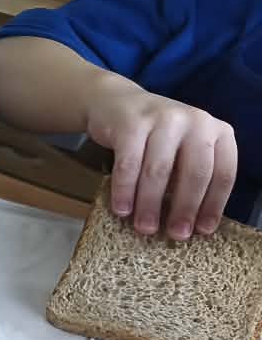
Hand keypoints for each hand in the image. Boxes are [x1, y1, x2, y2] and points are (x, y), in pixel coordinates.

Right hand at [84, 72, 237, 238]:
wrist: (116, 104)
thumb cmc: (155, 137)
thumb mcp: (184, 150)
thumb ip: (190, 176)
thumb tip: (191, 224)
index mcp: (218, 131)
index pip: (223, 173)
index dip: (213, 205)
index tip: (202, 231)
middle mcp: (196, 121)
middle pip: (194, 173)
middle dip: (184, 209)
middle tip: (175, 235)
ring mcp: (163, 118)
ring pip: (159, 170)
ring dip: (151, 204)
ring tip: (145, 228)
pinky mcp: (131, 123)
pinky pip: (128, 164)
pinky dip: (124, 190)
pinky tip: (121, 209)